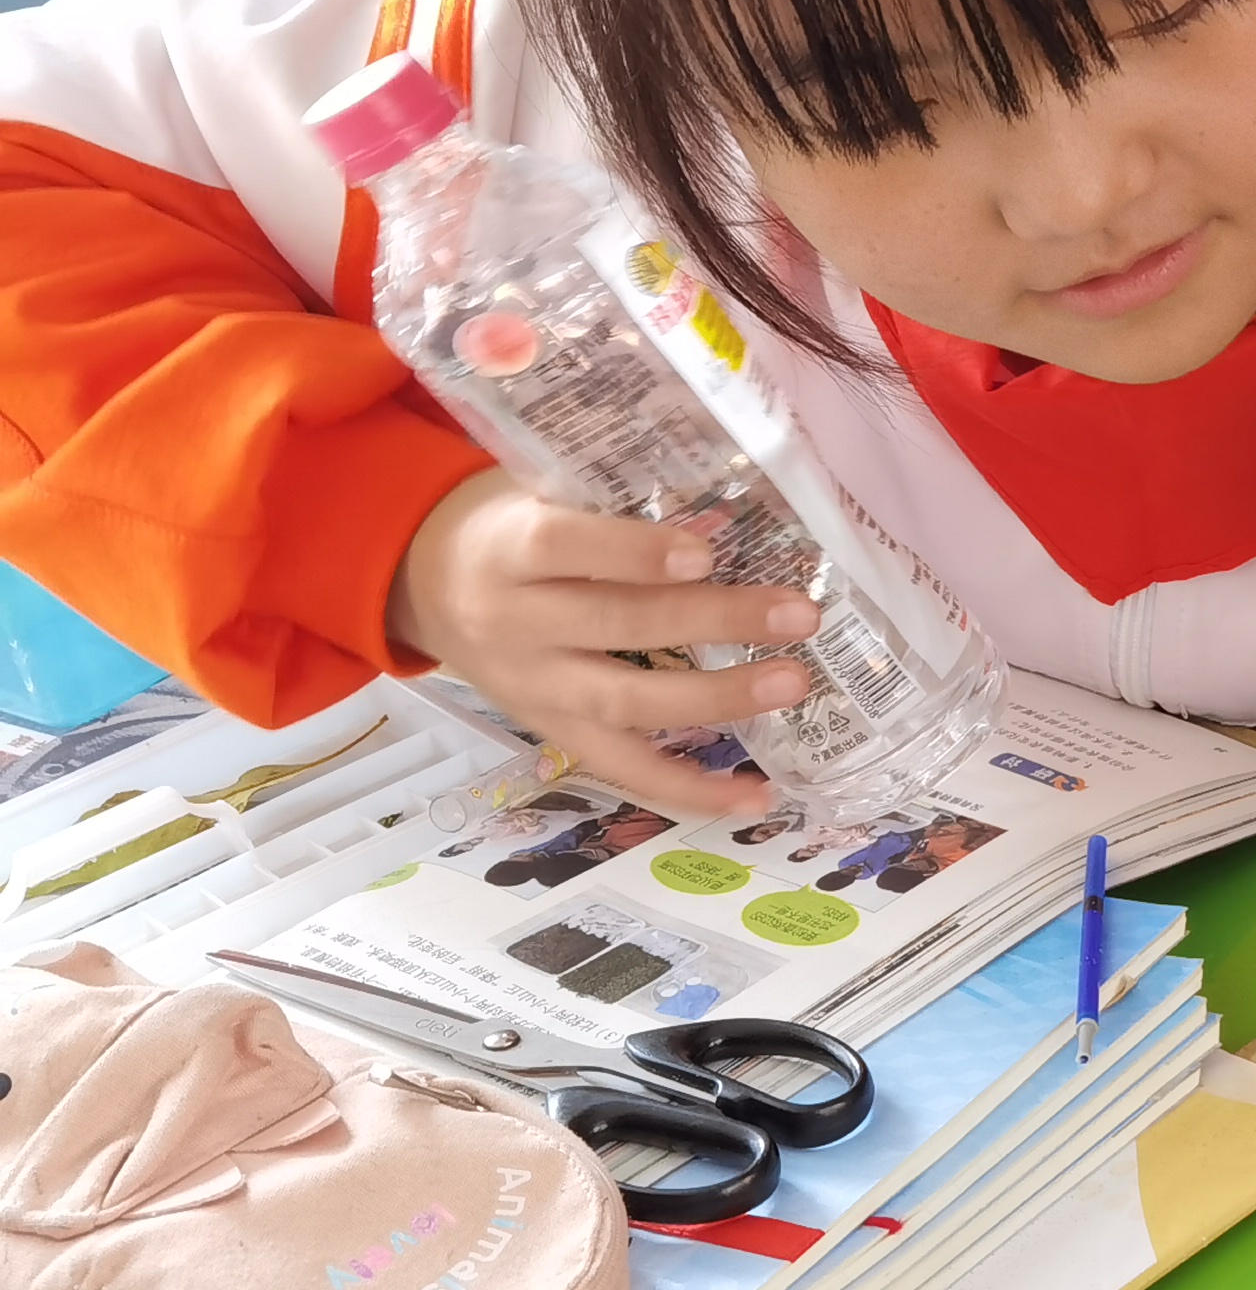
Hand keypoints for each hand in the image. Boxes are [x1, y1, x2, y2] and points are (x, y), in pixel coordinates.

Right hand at [388, 471, 816, 811]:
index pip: (564, 547)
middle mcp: (511, 622)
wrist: (423, 583)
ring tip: (791, 684)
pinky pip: (621, 768)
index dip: (633, 552)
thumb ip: (613, 501)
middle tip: (797, 614)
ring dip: (717, 699)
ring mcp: (532, 688)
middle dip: (712, 621)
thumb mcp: (538, 493)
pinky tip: (754, 796)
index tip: (706, 552)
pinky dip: (689, 788)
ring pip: (624, 702)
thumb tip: (735, 511)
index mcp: (506, 550)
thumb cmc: (508, 527)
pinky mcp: (551, 731)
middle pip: (614, 624)